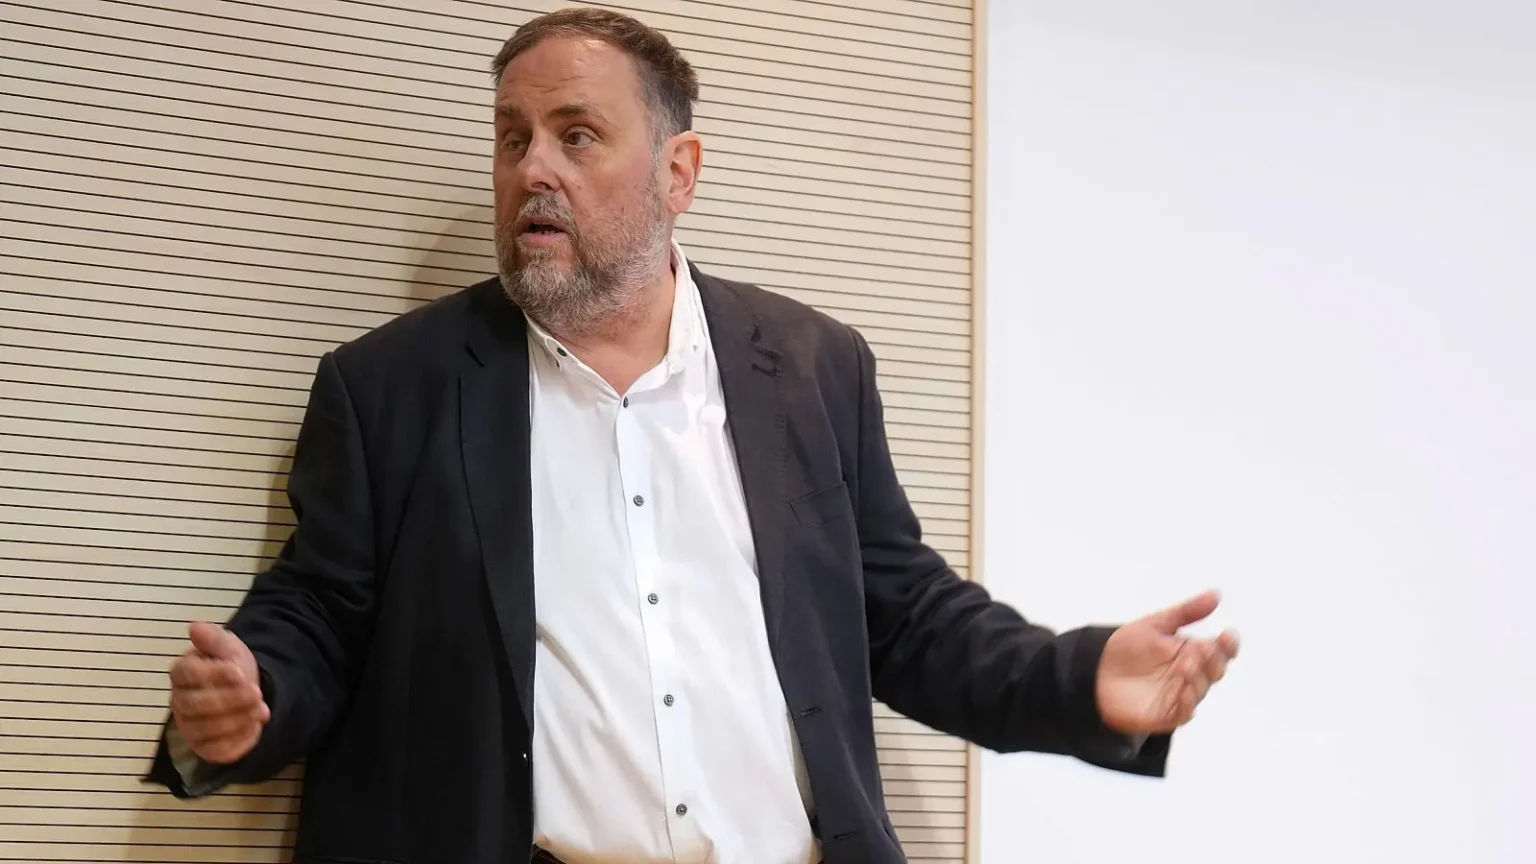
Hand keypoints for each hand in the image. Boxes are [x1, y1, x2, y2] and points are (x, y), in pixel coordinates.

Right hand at [168, 621, 268, 763]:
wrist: (245, 689)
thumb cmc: (231, 665)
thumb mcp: (228, 646)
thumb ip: (214, 638)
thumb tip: (195, 627)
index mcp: (182, 673)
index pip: (188, 675)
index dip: (213, 675)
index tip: (239, 672)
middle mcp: (180, 702)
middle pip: (194, 706)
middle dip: (228, 700)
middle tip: (256, 693)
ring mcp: (189, 727)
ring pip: (205, 730)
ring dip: (235, 721)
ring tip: (261, 710)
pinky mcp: (204, 747)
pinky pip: (216, 752)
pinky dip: (237, 742)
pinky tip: (255, 728)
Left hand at [1095, 590, 1239, 735]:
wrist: (1094, 670)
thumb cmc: (1127, 648)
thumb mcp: (1155, 624)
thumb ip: (1185, 612)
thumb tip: (1216, 595)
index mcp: (1193, 653)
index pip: (1221, 651)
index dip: (1228, 645)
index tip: (1227, 635)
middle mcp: (1191, 676)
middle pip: (1214, 670)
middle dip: (1213, 660)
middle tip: (1203, 648)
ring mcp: (1179, 696)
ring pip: (1199, 690)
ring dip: (1196, 678)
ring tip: (1185, 666)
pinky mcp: (1165, 715)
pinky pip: (1182, 713)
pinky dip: (1186, 704)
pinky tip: (1183, 692)